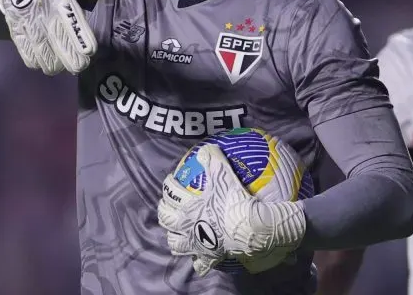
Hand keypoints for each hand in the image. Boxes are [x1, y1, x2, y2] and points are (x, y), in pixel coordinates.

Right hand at [0, 0, 121, 74]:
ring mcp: (26, 18)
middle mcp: (42, 7)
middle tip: (80, 66)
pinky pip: (24, 50)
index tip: (89, 50)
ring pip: (41, 49)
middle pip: (57, 38)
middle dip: (70, 57)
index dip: (80, 36)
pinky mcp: (14, 25)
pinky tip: (43, 63)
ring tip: (62, 67)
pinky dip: (35, 60)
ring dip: (53, 62)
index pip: (70, 16)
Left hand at [157, 144, 307, 276]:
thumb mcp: (223, 176)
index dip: (168, 185)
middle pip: (166, 221)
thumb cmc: (234, 203)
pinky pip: (200, 264)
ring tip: (176, 232)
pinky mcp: (209, 257)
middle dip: (163, 212)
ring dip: (174, 237)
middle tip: (167, 205)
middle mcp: (187, 228)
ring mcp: (196, 244)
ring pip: (176, 244)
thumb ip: (214, 160)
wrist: (248, 229)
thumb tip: (207, 147)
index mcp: (188, 209)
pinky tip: (200, 259)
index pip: (170, 195)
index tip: (170, 179)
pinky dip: (197, 261)